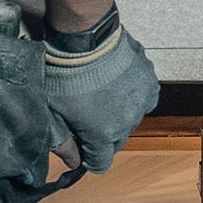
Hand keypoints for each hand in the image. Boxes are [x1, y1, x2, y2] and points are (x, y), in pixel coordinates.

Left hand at [42, 7, 157, 172]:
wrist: (84, 38)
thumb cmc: (63, 74)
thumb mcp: (53, 112)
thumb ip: (63, 142)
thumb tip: (73, 163)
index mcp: (102, 134)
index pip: (100, 163)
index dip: (89, 158)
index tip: (81, 147)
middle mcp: (126, 122)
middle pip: (116, 142)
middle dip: (102, 136)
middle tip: (87, 117)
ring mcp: (141, 101)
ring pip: (130, 120)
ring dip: (118, 115)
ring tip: (101, 96)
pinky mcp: (149, 81)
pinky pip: (144, 99)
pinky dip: (132, 98)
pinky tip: (118, 87)